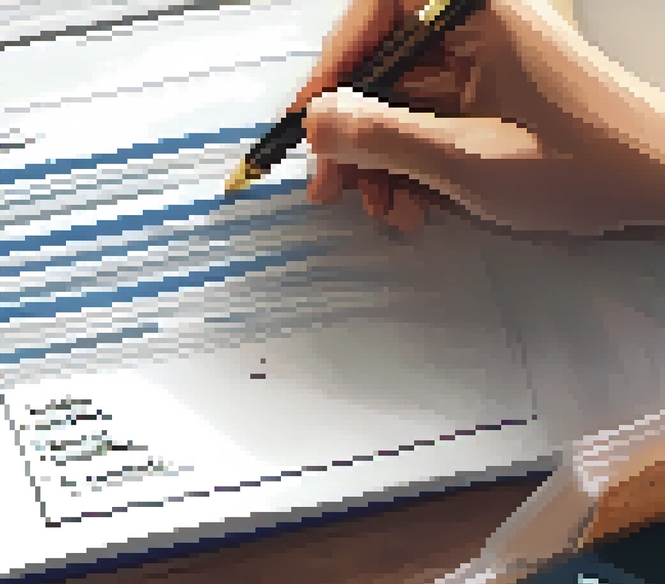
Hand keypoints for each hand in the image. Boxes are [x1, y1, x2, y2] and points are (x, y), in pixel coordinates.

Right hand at [292, 0, 664, 234]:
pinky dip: (408, 165)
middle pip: (380, 65)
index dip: (333, 63)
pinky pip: (425, 121)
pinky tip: (412, 204)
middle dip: (350, 132)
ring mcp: (485, 62)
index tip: (308, 115)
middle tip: (330, 185)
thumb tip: (316, 122)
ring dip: (377, 161)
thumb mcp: (470, 160)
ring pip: (397, 102)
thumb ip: (382, 136)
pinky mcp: (490, 95)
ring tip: (383, 209)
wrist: (664, 184)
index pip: (378, 10)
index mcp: (477, 14)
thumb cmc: (593, 163)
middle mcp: (478, 28)